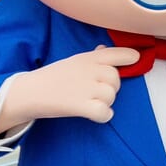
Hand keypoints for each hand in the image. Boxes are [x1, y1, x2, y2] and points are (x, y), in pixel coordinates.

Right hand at [0, 46, 138, 132]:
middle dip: (110, 88)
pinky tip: (93, 114)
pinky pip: (105, 112)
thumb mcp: (73, 61)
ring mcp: (85, 87)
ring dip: (105, 103)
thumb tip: (105, 49)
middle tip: (94, 93)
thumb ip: (93, 56)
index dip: (129, 56)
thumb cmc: (53, 77)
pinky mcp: (80, 105)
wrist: (30, 92)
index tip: (135, 58)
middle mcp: (89, 70)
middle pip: (116, 80)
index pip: (117, 53)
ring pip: (111, 97)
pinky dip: (102, 116)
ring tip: (88, 102)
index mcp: (88, 58)